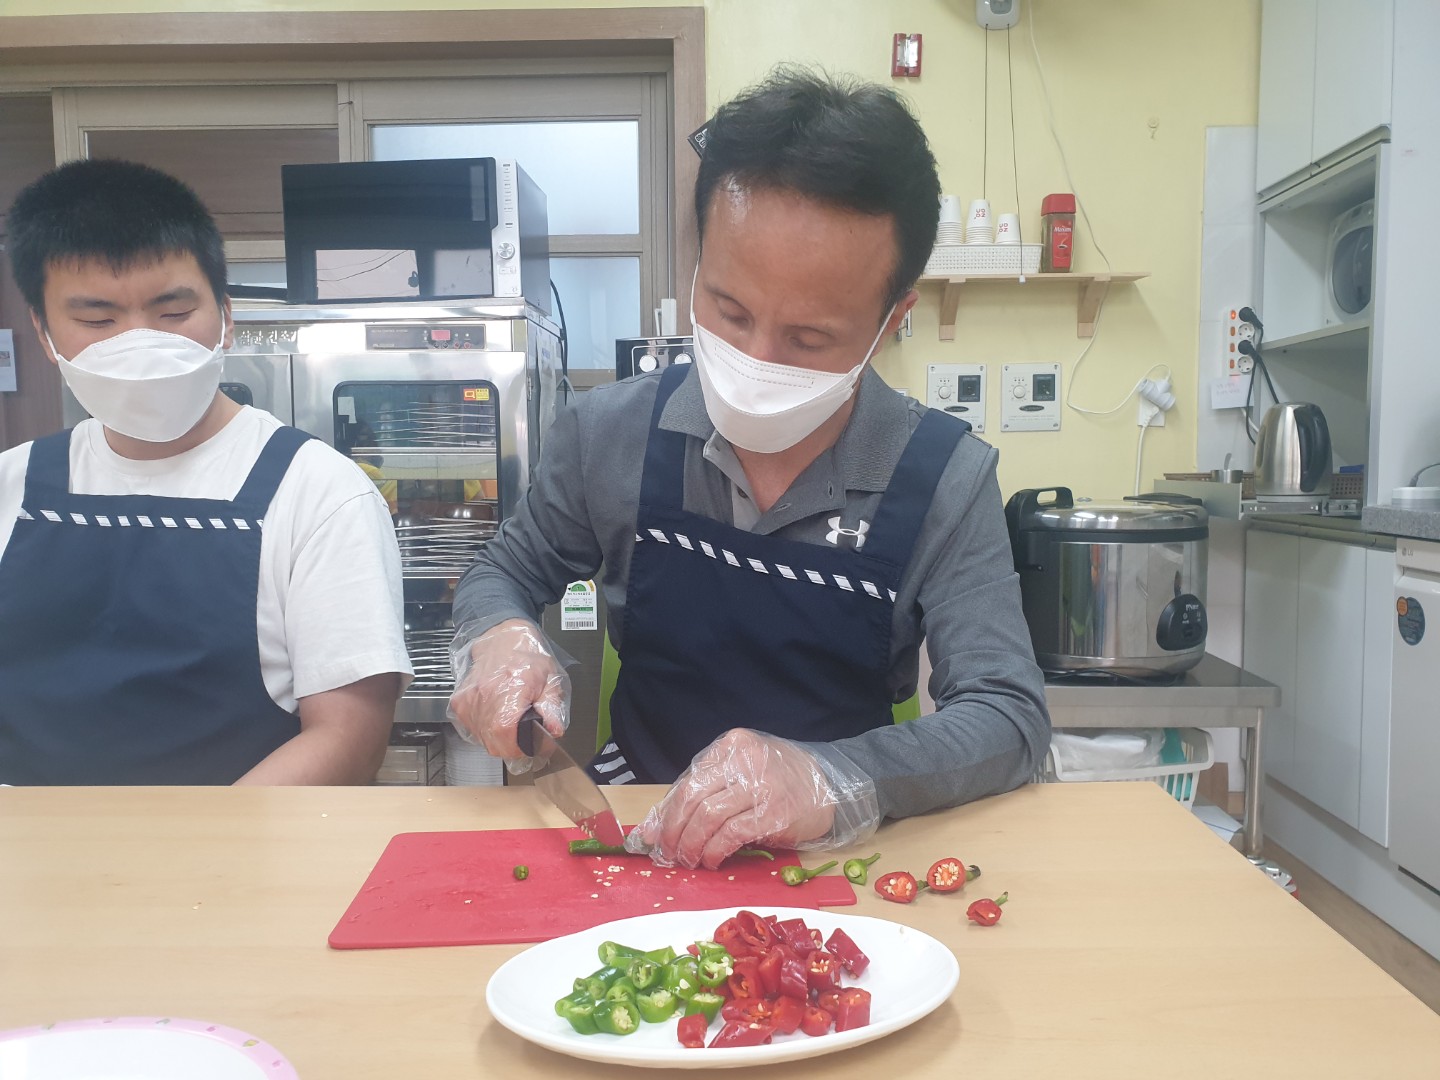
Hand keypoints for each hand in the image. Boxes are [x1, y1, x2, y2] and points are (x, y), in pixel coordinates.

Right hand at [447, 619, 568, 770]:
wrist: (502, 637)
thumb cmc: (526, 655)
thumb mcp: (550, 678)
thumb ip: (552, 707)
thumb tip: (554, 730)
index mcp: (509, 689)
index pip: (505, 732)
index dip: (519, 746)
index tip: (534, 745)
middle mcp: (484, 696)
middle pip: (493, 742)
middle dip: (513, 747)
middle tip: (525, 736)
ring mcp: (469, 700)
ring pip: (482, 738)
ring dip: (499, 739)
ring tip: (512, 722)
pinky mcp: (460, 702)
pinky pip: (472, 728)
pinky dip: (486, 730)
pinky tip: (497, 717)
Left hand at [626, 729, 840, 868]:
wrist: (831, 785)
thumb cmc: (780, 779)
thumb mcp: (741, 774)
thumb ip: (702, 794)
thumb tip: (653, 828)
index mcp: (732, 745)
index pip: (688, 780)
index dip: (667, 812)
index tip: (656, 835)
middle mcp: (745, 761)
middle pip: (692, 798)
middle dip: (674, 831)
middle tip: (669, 853)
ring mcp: (761, 786)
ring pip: (708, 817)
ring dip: (692, 845)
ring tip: (690, 860)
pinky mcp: (774, 813)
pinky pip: (731, 834)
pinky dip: (715, 851)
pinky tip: (713, 860)